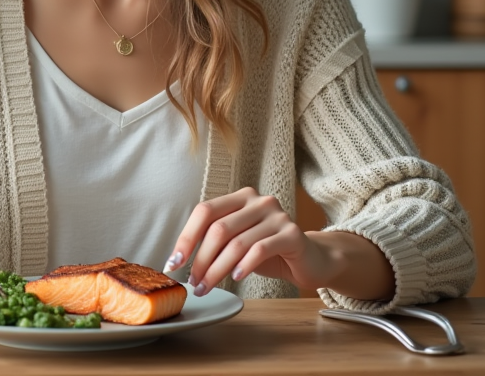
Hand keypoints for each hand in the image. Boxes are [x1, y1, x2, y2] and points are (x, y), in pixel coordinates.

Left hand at [165, 187, 333, 296]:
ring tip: (206, 287)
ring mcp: (277, 215)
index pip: (205, 211)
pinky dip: (243, 266)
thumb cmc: (268, 252)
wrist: (310, 260)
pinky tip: (235, 279)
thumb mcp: (238, 242)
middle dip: (200, 259)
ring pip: (236, 243)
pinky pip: (260, 250)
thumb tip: (179, 259)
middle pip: (218, 229)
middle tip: (193, 282)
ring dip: (217, 270)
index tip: (174, 263)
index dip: (186, 237)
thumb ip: (215, 241)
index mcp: (241, 197)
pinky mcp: (292, 234)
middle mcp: (258, 201)